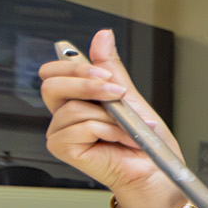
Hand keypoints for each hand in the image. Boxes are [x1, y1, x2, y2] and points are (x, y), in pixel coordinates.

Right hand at [39, 29, 187, 207]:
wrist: (156, 172)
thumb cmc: (145, 141)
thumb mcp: (129, 96)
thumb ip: (111, 68)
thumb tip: (102, 36)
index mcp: (75, 99)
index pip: (54, 71)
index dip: (74, 66)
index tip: (105, 73)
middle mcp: (63, 115)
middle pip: (51, 84)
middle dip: (88, 84)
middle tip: (118, 93)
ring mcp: (61, 133)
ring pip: (74, 107)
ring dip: (111, 116)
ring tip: (129, 129)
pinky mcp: (63, 149)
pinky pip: (81, 127)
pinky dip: (108, 131)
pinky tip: (122, 140)